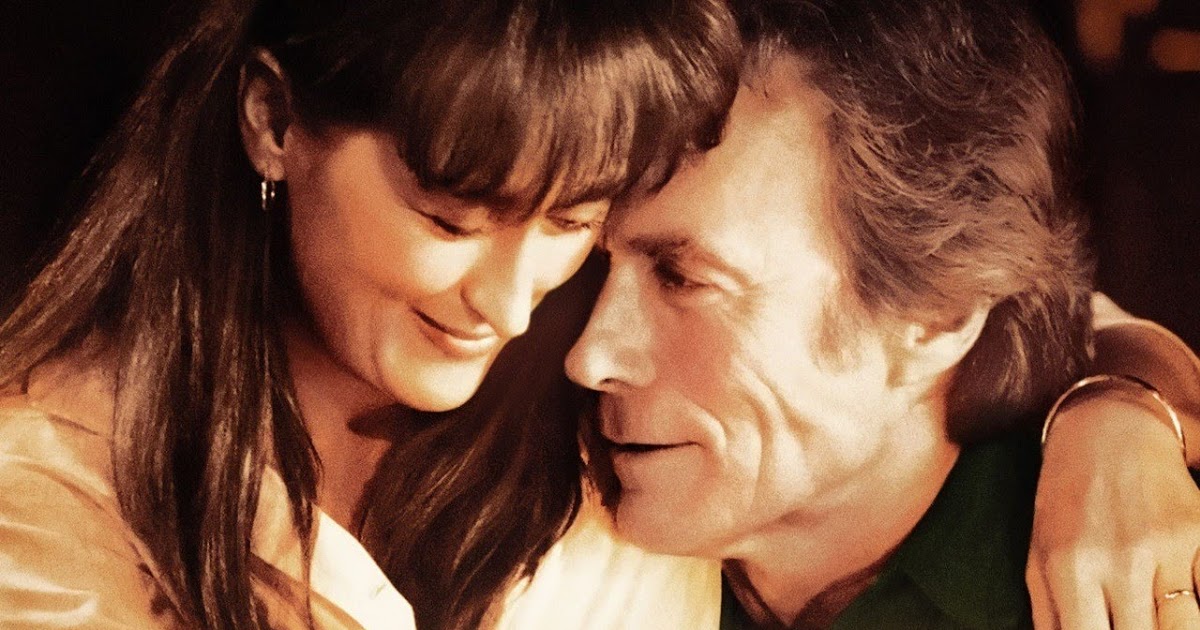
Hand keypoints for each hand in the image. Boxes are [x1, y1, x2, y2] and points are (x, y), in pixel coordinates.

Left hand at [1030, 396, 1199, 628]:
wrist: (1108, 433)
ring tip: (1155, 618)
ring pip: (1184, 629)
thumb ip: (1050, 617)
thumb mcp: (1040, 558)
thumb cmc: (1066, 504)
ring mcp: (1165, 549)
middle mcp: (1119, 561)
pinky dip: (1196, 605)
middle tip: (1130, 624)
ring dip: (1169, 629)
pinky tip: (1177, 601)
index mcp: (1069, 570)